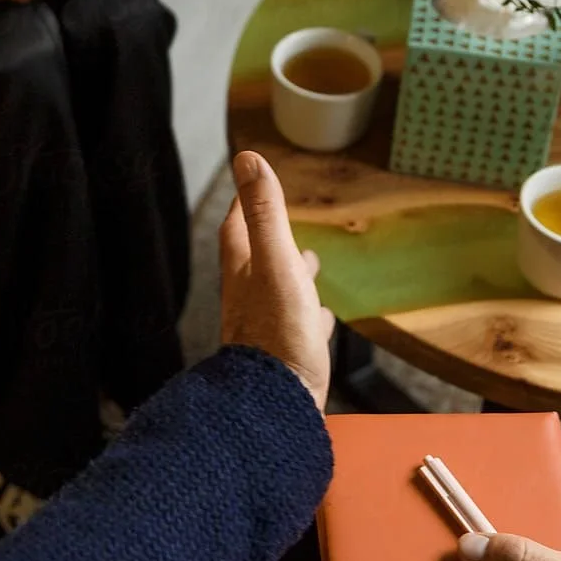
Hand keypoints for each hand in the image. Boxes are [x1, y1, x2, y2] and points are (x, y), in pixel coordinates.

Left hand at [220, 151, 334, 410]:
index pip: (238, 226)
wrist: (277, 402)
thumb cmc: (278, 332)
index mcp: (244, 270)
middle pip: (256, 258)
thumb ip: (266, 213)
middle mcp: (249, 297)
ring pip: (278, 290)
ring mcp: (266, 327)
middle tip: (282, 219)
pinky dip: (310, 313)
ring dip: (293, 272)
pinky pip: (298, 326)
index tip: (251, 181)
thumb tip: (249, 159)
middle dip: (271, 236)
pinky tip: (323, 317)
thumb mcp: (277, 262)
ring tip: (310, 261)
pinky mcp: (285, 354)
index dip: (245, 203)